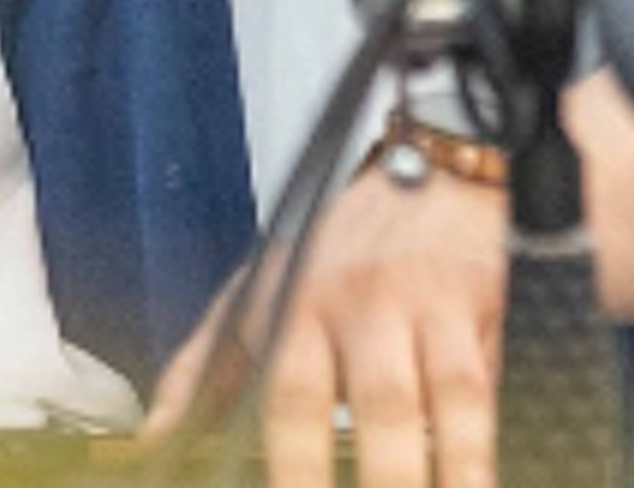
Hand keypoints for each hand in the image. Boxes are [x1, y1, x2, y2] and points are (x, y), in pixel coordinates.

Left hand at [147, 163, 505, 487]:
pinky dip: (481, 456)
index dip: (295, 470)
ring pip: (438, 402)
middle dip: (378, 482)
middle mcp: (356, 304)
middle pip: (374, 406)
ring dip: (437, 480)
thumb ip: (204, 368)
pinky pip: (481, 393)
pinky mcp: (474, 308)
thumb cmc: (335, 253)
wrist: (426, 176)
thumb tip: (153, 441)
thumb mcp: (259, 294)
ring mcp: (418, 307)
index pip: (289, 401)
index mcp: (294, 307)